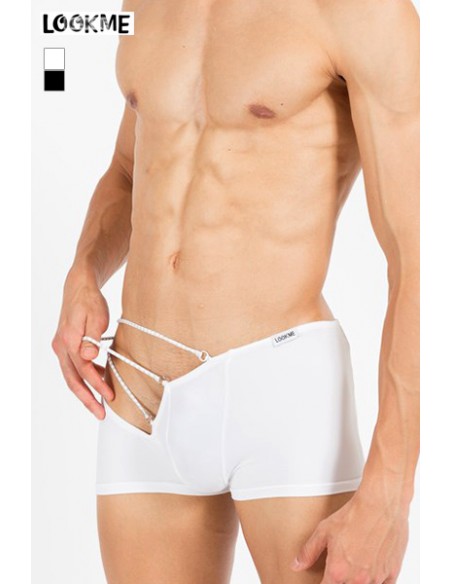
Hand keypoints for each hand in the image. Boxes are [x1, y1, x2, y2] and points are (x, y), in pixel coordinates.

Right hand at [52, 266, 113, 418]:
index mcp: (69, 340)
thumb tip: (89, 358)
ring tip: (100, 403)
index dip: (97, 385)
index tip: (109, 397)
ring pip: (71, 376)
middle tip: (100, 413)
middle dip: (87, 399)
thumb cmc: (90, 299)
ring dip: (85, 391)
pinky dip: (85, 377)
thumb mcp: (96, 315)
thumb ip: (93, 337)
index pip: (83, 370)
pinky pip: (73, 368)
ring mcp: (60, 347)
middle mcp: (61, 346)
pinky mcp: (64, 346)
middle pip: (72, 380)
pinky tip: (100, 380)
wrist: (78, 287)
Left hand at [291, 489, 408, 583]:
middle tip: (339, 569)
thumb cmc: (354, 515)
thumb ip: (309, 551)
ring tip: (354, 567)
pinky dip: (376, 582)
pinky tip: (371, 573)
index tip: (324, 578)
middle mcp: (357, 579)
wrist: (380, 504)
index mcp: (338, 571)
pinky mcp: (392, 573)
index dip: (323, 583)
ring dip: (356, 582)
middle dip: (339, 581)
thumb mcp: (324, 530)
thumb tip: (296, 565)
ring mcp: (376, 578)